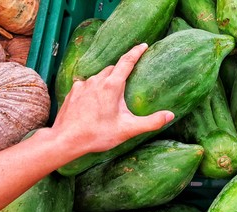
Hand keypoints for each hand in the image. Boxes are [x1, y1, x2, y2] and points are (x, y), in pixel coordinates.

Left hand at [52, 43, 174, 153]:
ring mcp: (82, 85)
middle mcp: (96, 81)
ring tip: (113, 94)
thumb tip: (170, 116)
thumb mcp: (128, 129)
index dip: (136, 52)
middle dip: (122, 70)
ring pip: (99, 76)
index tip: (143, 45)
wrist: (66, 140)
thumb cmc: (98, 134)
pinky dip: (94, 88)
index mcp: (111, 86)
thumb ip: (151, 122)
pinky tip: (96, 101)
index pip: (126, 62)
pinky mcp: (73, 92)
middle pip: (113, 69)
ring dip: (107, 81)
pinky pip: (87, 84)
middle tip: (130, 78)